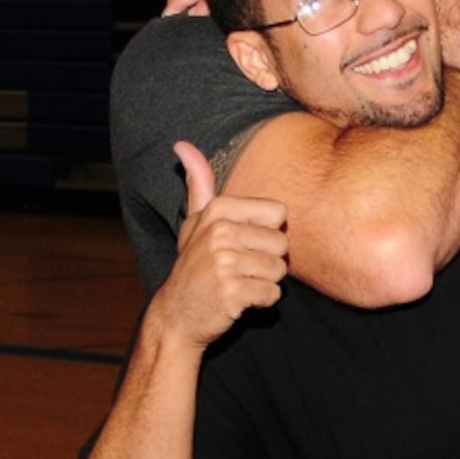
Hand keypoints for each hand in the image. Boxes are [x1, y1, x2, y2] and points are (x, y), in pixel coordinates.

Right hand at [150, 142, 288, 347]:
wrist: (176, 314)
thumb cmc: (195, 265)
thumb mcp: (194, 222)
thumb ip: (198, 184)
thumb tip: (183, 144)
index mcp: (217, 210)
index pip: (279, 214)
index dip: (266, 233)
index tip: (241, 243)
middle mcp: (219, 232)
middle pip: (283, 243)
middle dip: (267, 260)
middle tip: (239, 268)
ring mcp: (224, 262)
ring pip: (279, 270)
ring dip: (264, 281)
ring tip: (237, 282)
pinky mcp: (231, 292)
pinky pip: (272, 294)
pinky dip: (260, 301)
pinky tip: (237, 299)